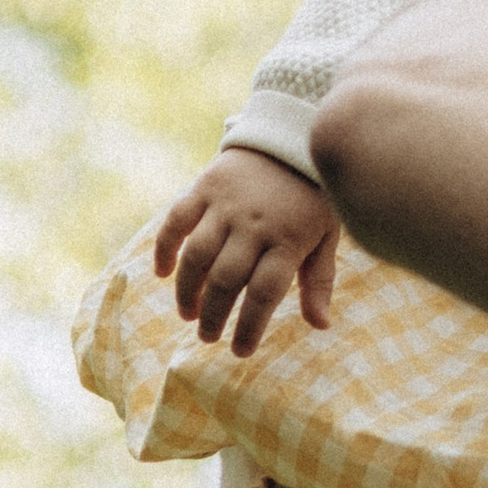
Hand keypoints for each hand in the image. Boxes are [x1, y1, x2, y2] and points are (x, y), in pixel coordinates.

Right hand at [154, 148, 340, 357]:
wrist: (292, 135)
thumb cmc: (313, 195)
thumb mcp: (327, 235)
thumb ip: (320, 279)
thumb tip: (322, 326)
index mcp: (289, 239)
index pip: (264, 293)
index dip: (249, 327)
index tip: (239, 351)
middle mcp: (255, 224)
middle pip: (226, 279)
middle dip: (213, 315)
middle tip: (207, 336)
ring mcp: (227, 204)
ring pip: (197, 256)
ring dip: (187, 290)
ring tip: (188, 313)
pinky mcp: (204, 186)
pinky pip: (176, 220)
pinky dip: (164, 247)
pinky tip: (160, 272)